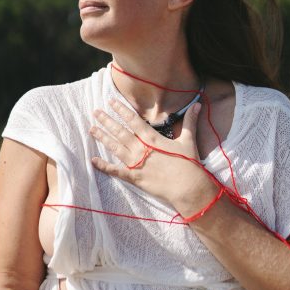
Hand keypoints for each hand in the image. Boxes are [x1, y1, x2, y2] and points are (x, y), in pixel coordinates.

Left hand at [89, 98, 217, 215]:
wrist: (187, 187)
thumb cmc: (188, 163)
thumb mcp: (188, 140)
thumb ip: (189, 122)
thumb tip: (197, 105)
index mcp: (152, 137)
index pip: (132, 120)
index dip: (121, 109)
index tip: (111, 101)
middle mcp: (140, 148)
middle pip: (120, 131)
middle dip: (107, 120)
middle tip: (95, 112)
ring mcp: (135, 163)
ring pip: (115, 147)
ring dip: (103, 137)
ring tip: (92, 129)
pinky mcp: (134, 178)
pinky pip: (116, 171)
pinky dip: (104, 166)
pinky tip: (93, 160)